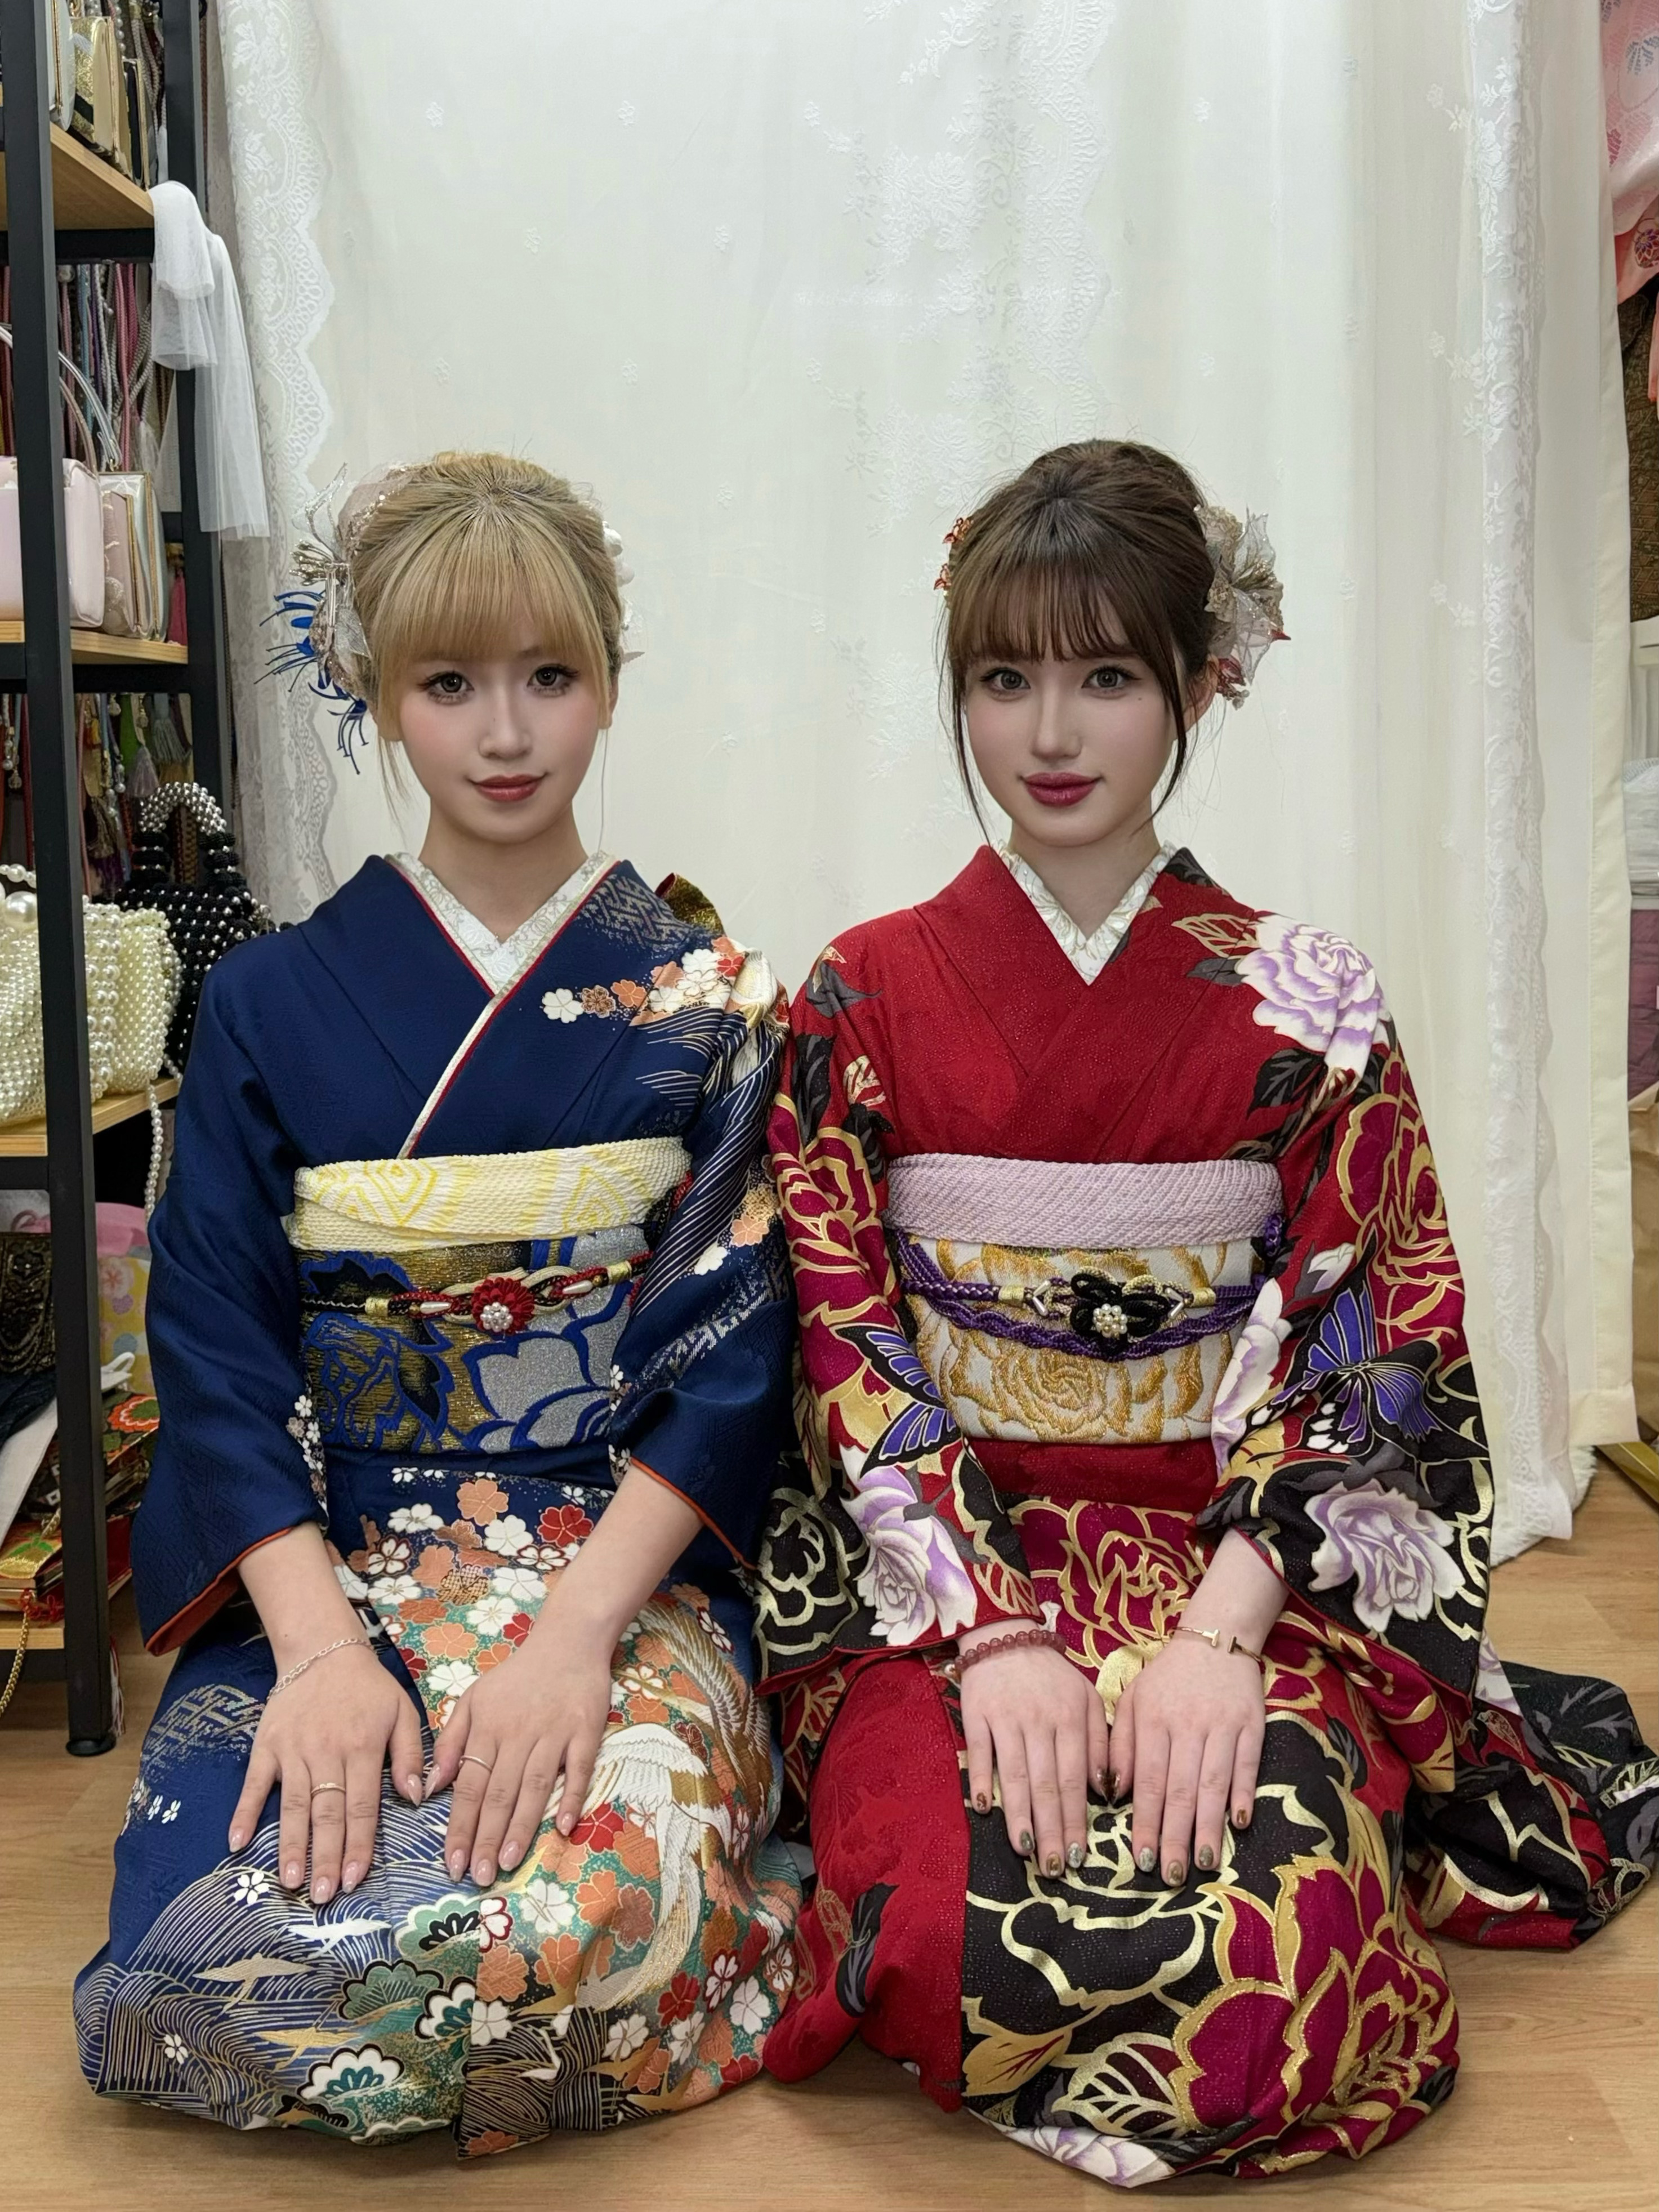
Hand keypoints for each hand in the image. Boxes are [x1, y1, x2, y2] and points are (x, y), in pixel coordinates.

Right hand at [228, 1642, 423, 1904]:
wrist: (322, 1651)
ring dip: (291, 1845)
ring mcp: (292, 1751)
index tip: (357, 1880)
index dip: (359, 1844)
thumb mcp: (402, 1711)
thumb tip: (416, 1797)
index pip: (361, 1805)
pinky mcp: (266, 1746)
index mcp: (363, 1746)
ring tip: (290, 1881)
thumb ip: (411, 1754)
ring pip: (293, 1805)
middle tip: (323, 1896)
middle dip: (326, 1856)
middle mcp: (326, 1752)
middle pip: (326, 1812)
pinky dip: (244, 1813)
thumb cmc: (368, 1689)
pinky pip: (254, 1784)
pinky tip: (237, 1843)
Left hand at [425, 1617, 614, 1887]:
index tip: (451, 1863)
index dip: (461, 1826)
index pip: (470, 1785)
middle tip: (478, 1876)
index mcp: (488, 1727)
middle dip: (486, 1838)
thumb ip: (451, 1740)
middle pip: (499, 1792)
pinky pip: (578, 1769)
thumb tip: (431, 1786)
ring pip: (534, 1786)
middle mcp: (518, 1733)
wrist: (567, 1642)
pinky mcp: (586, 1731)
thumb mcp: (474, 1699)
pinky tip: (563, 1827)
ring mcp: (554, 1733)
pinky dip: (571, 1797)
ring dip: (521, 1827)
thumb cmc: (516, 1677)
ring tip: (509, 1862)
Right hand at [959, 1627, 1111, 1873]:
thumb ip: (1100, 1741)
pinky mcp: (976, 1714)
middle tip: (1054, 1868)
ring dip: (1020, 1814)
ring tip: (1025, 1849)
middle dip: (1051, 1829)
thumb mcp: (1087, 1698)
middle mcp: (1039, 1721)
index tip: (1080, 1856)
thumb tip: (1106, 1789)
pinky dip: (982, 1780)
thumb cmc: (1051, 1675)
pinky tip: (986, 1809)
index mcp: (1071, 1718)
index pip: (1075, 1779)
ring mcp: (1006, 1718)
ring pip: (1014, 1774)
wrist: (1006, 1635)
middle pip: (1046, 1784)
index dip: (1077, 1820)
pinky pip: (980, 1753)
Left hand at [1108, 1635, 1264, 1884]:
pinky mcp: (1252, 1724)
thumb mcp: (1133, 1701)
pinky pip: (1248, 1763)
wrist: (1215, 1639)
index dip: (1145, 1821)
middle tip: (1171, 1874)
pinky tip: (1240, 1823)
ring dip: (1209, 1825)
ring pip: (1214, 1781)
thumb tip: (1114, 1792)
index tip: (1140, 1859)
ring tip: (1205, 1862)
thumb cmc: (1167, 1679)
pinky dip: (1244, 1792)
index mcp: (1153, 1720)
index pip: (1147, 1780)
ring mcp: (1221, 1724)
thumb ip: (1120, 1746)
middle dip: (1175, 1835)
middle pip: (1180, 1788)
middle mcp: (1187, 1724)